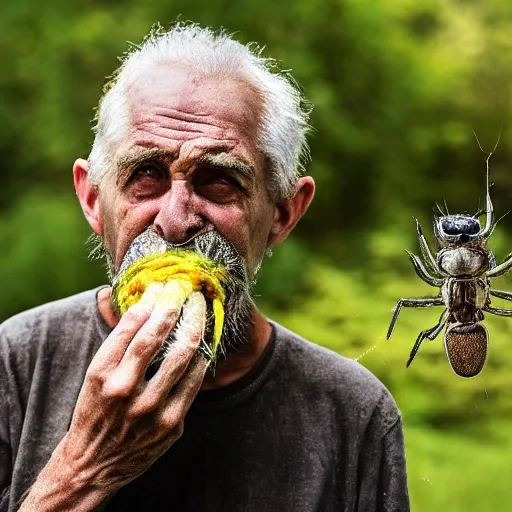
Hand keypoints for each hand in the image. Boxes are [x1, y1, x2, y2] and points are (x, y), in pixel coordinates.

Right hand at [21, 282, 207, 510]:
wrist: (93, 464)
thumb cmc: (95, 410)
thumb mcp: (95, 374)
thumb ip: (117, 341)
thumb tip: (138, 302)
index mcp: (102, 373)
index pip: (132, 325)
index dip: (152, 300)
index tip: (163, 286)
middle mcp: (125, 390)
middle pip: (158, 336)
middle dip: (176, 306)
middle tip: (187, 290)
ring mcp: (150, 410)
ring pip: (183, 356)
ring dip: (194, 326)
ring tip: (199, 310)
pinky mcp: (171, 425)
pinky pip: (194, 382)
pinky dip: (200, 359)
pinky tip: (201, 344)